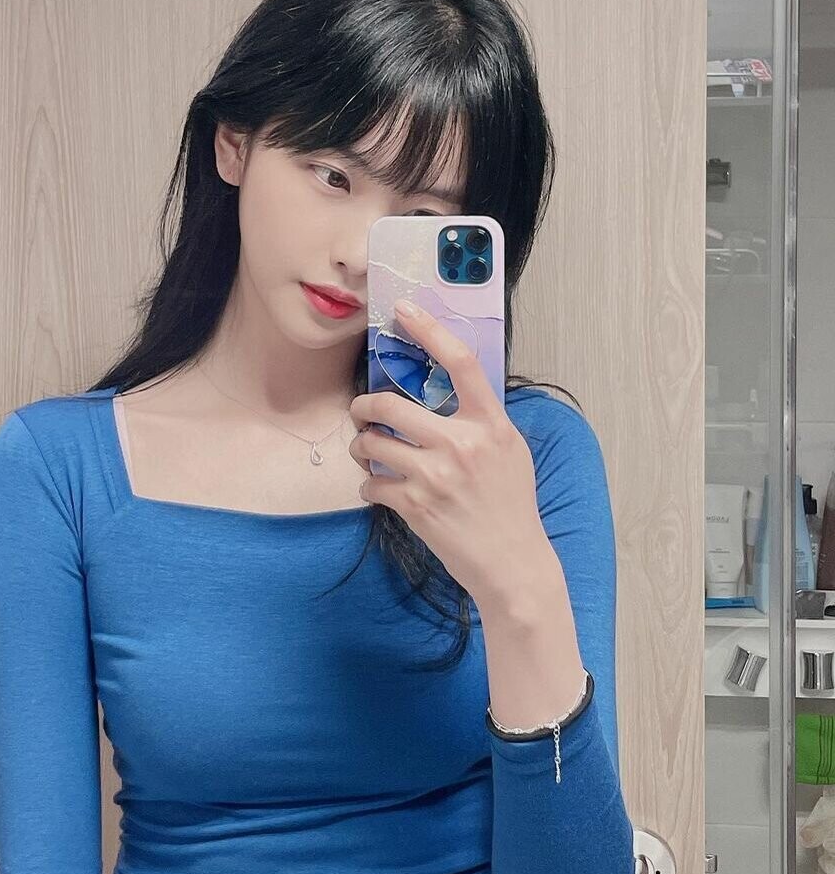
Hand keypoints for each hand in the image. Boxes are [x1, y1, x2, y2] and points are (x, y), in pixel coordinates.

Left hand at [349, 298, 554, 615]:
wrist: (512, 562)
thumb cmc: (511, 504)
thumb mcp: (510, 450)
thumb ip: (482, 418)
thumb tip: (448, 388)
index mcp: (490, 425)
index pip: (460, 363)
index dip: (429, 329)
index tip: (405, 311)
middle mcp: (461, 444)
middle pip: (390, 405)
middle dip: (364, 406)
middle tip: (362, 412)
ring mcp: (435, 476)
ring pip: (372, 444)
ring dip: (362, 447)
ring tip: (368, 452)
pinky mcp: (415, 506)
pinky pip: (371, 484)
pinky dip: (369, 486)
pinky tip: (380, 490)